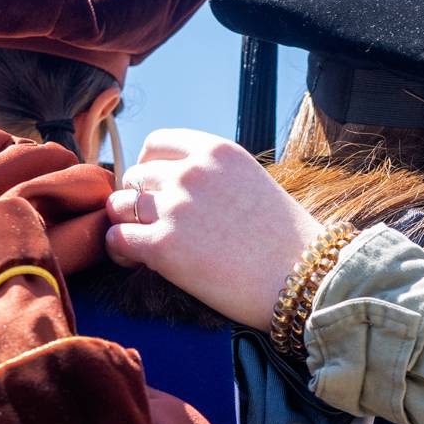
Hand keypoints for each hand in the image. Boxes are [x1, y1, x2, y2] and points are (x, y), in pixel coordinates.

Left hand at [105, 129, 325, 327]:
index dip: (148, 167)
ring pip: (119, 206)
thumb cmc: (288, 241)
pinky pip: (116, 239)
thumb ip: (216, 176)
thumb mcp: (254, 183)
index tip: (156, 190)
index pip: (156, 143)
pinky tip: (135, 261)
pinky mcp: (164, 246)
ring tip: (139, 244)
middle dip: (137, 200)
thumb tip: (177, 186)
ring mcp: (176, 207)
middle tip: (151, 225)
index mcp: (217, 151)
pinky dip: (119, 250)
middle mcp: (192, 172)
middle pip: (135, 176)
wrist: (307, 280)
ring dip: (124, 224)